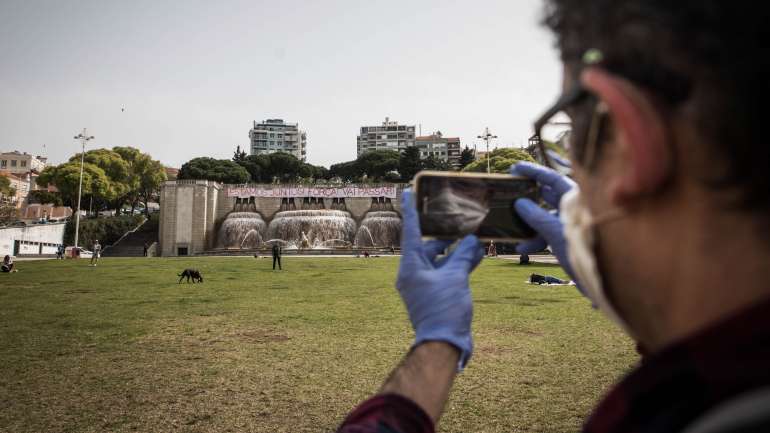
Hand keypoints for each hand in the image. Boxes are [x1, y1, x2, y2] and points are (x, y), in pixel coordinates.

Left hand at [397, 190, 484, 369]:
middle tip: (459, 218)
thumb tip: (472, 240)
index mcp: (410, 267)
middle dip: (445, 234)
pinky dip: (460, 264)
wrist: (445, 344)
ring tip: (476, 237)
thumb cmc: (444, 310)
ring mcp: (425, 285)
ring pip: (441, 260)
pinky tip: (477, 254)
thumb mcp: (455, 277)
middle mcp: (414, 274)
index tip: (408, 191)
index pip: (411, 232)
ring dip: (457, 250)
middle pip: (428, 246)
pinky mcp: (437, 294)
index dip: (412, 210)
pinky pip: (448, 272)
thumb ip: (463, 255)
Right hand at [510, 162, 582, 288]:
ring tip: (512, 230)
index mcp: (578, 200)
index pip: (553, 179)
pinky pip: (550, 233)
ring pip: (546, 217)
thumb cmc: (587, 253)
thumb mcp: (558, 235)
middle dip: (528, 197)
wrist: (606, 282)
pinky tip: (523, 249)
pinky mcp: (571, 238)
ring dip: (529, 224)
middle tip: (509, 193)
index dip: (533, 172)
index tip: (515, 168)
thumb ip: (538, 218)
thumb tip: (519, 203)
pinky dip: (536, 239)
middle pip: (548, 196)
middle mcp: (576, 208)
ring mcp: (574, 223)